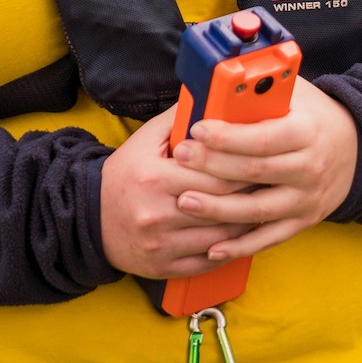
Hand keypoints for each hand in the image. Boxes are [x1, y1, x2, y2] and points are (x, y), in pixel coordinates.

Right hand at [99, 107, 251, 278]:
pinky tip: (241, 236)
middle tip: (273, 184)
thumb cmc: (126, 175)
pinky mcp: (162, 267)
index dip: (246, 168)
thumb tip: (214, 95)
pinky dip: (229, 250)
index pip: (216, 174)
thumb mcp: (145, 141)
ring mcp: (160, 245)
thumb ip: (180, 118)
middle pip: (222, 205)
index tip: (265, 161)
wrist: (89, 219)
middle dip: (251, 194)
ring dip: (246, 224)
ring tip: (262, 208)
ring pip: (220, 237)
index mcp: (155, 178)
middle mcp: (157, 214)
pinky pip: (207, 262)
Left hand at [170, 75, 359, 261]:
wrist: (355, 149)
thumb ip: (262, 90)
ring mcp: (306, 198)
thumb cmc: (314, 116)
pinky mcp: (302, 221)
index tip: (198, 130)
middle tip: (181, 157)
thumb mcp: (296, 94)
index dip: (227, 136)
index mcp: (307, 132)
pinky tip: (212, 248)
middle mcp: (309, 168)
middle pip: (255, 172)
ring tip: (184, 200)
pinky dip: (240, 246)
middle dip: (212, 165)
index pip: (263, 138)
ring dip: (217, 208)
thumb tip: (219, 85)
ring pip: (256, 209)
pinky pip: (268, 238)